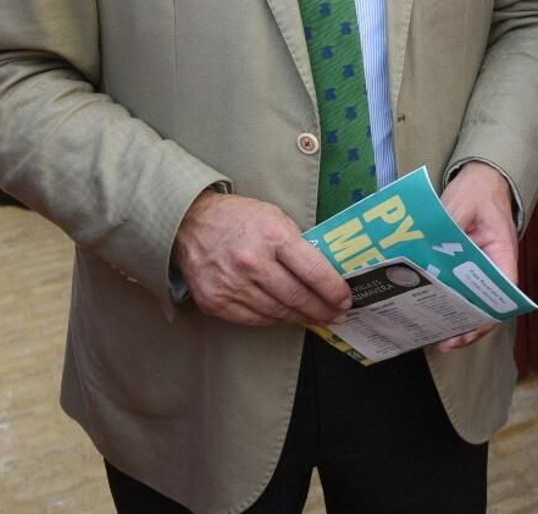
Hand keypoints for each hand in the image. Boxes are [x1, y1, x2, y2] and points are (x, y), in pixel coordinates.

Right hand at [172, 190, 351, 326]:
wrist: (191, 224)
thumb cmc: (241, 219)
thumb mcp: (276, 218)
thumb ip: (298, 245)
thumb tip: (326, 274)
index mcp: (272, 236)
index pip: (313, 271)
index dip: (333, 290)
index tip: (346, 299)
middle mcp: (251, 262)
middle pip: (297, 297)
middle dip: (322, 310)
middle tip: (337, 315)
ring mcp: (231, 285)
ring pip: (277, 312)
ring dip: (301, 318)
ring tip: (317, 318)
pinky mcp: (215, 302)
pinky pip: (254, 319)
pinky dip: (274, 320)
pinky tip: (288, 317)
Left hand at [435, 162, 518, 351]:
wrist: (482, 177)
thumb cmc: (479, 189)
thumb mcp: (462, 202)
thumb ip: (448, 225)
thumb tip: (430, 250)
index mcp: (503, 252)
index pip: (504, 292)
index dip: (490, 315)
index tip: (470, 330)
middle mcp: (495, 265)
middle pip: (488, 304)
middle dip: (469, 326)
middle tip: (445, 342)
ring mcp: (480, 266)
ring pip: (474, 300)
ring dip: (458, 317)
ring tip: (436, 335)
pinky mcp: (466, 263)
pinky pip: (460, 287)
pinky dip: (448, 300)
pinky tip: (430, 309)